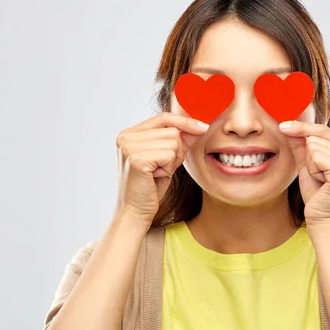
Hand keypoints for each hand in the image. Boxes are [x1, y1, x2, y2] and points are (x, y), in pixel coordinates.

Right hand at [114, 112, 208, 228]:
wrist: (136, 212)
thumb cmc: (150, 187)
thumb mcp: (167, 159)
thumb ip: (180, 141)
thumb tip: (200, 126)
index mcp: (129, 134)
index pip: (163, 117)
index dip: (185, 122)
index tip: (203, 128)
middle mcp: (126, 137)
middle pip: (172, 130)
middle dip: (177, 151)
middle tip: (162, 168)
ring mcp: (129, 147)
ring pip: (173, 142)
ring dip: (172, 161)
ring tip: (157, 173)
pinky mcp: (136, 159)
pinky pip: (169, 154)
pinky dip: (168, 167)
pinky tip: (155, 177)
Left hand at [279, 120, 329, 227]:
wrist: (322, 220)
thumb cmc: (316, 194)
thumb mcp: (306, 165)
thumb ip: (300, 144)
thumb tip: (287, 124)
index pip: (323, 130)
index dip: (302, 128)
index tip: (282, 125)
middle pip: (316, 137)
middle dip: (309, 158)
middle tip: (319, 177)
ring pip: (314, 146)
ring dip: (311, 165)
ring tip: (321, 180)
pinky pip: (316, 156)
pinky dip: (313, 170)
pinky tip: (322, 183)